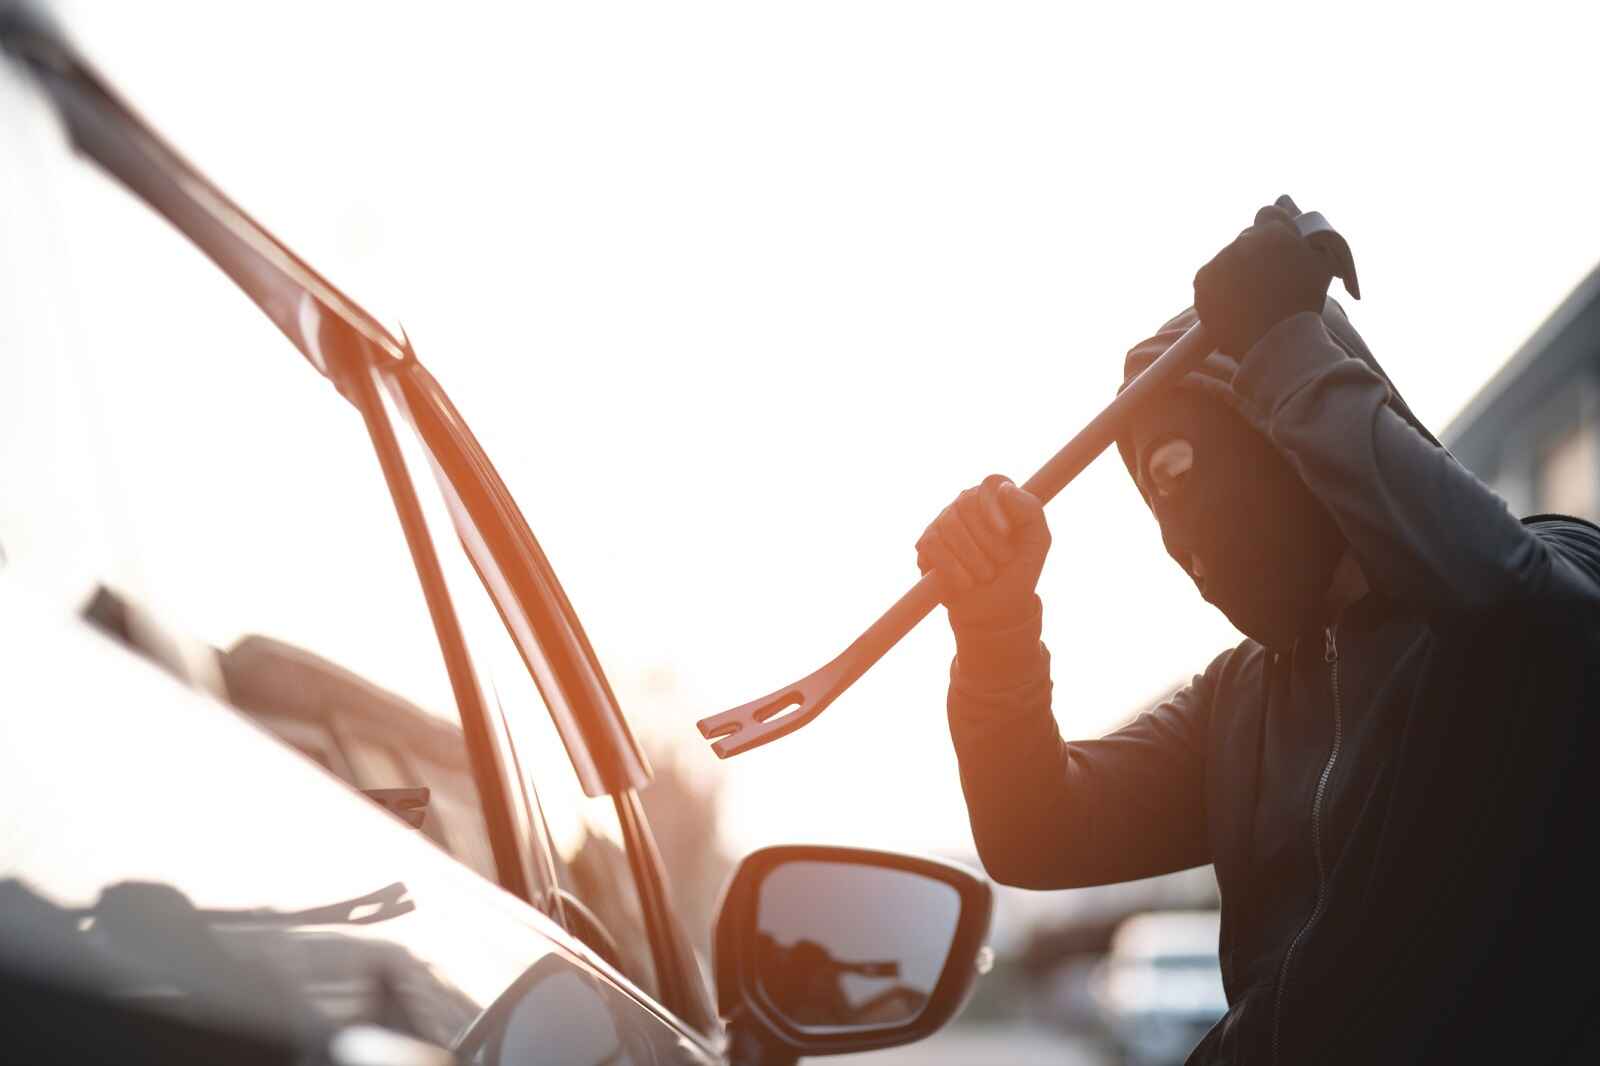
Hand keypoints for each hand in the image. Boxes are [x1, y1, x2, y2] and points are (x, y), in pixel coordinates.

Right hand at [916, 474, 1049, 626]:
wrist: (997, 606)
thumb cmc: (1019, 568)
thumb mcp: (1037, 541)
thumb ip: (1029, 510)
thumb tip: (1003, 489)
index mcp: (994, 497)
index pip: (989, 485)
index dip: (994, 507)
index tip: (1005, 532)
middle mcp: (966, 503)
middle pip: (965, 504)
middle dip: (986, 538)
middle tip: (1002, 561)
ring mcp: (943, 522)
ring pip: (948, 526)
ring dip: (972, 557)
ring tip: (986, 575)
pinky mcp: (927, 544)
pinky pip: (932, 546)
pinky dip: (952, 567)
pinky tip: (965, 582)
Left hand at [1193, 202, 1331, 356]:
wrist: (1276, 343)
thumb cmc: (1304, 306)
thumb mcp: (1320, 265)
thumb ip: (1307, 231)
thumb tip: (1284, 199)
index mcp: (1274, 231)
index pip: (1268, 214)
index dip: (1275, 233)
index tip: (1278, 252)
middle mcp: (1244, 240)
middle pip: (1247, 239)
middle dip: (1255, 255)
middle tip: (1267, 283)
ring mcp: (1220, 259)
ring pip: (1228, 259)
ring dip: (1236, 272)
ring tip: (1251, 300)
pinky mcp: (1202, 279)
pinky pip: (1210, 277)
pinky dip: (1217, 287)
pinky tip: (1233, 304)